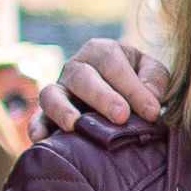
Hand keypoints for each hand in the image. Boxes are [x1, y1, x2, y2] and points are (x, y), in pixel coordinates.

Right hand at [34, 39, 171, 136]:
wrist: (125, 89)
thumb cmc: (140, 79)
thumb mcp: (152, 71)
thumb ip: (154, 79)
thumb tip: (150, 98)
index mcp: (102, 51)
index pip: (113, 64)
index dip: (132, 88)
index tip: (152, 112)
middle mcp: (76, 67)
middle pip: (82, 77)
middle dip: (102, 97)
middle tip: (121, 116)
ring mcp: (60, 89)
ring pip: (52, 94)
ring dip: (61, 109)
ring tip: (74, 125)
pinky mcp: (50, 111)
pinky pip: (38, 117)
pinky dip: (37, 126)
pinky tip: (41, 138)